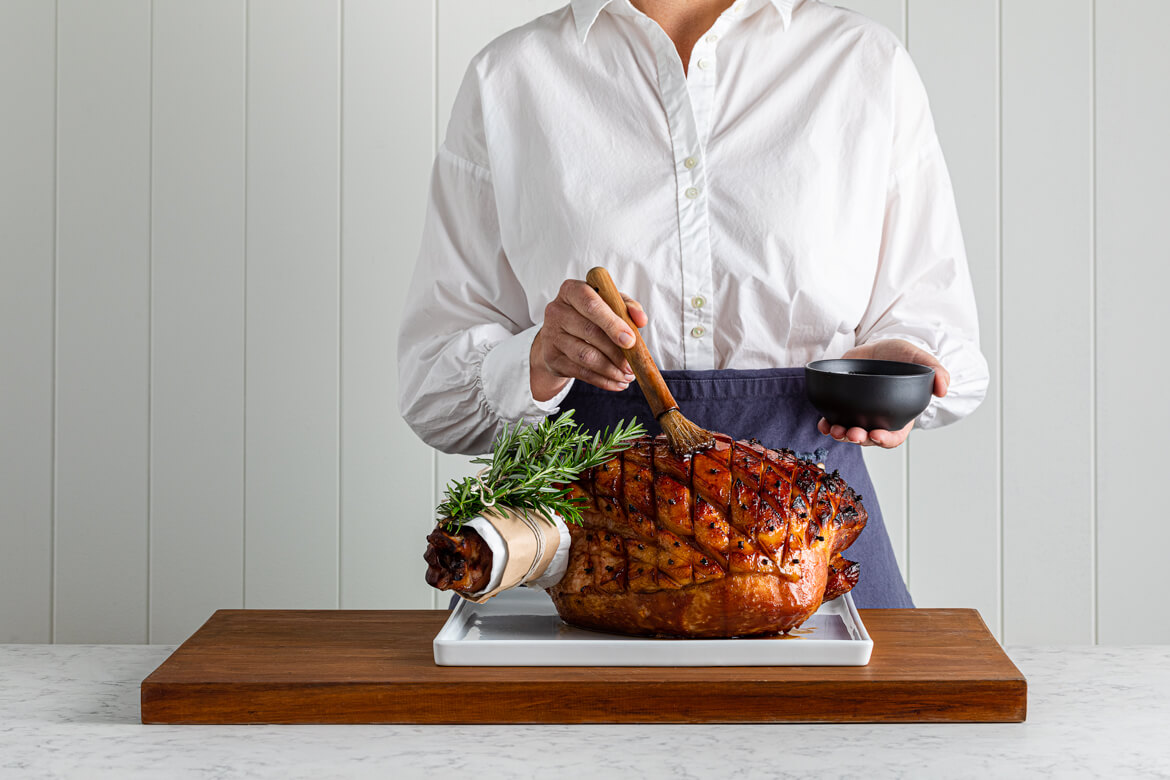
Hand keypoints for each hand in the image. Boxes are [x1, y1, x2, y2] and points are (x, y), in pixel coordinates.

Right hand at [530, 279, 648, 400]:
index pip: (591, 304)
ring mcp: (551, 334)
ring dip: (610, 369)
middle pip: (590, 332)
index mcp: (572, 290)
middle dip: (616, 351)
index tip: (630, 340)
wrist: (560, 335)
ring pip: (585, 355)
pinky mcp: (551, 357)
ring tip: (627, 376)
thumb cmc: (589, 316)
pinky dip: (602, 380)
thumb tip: (640, 319)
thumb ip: (626, 307)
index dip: (612, 323)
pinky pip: (580, 372)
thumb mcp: (608, 304)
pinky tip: (616, 382)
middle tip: (632, 364)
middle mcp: (556, 310)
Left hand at [816, 339, 950, 448]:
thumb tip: (943, 389)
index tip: (877, 435)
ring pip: (849, 432)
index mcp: (898, 415)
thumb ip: (936, 371)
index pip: (894, 436)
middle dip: (859, 439)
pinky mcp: (842, 405)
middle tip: (853, 433)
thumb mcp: (920, 359)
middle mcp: (877, 418)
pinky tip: (824, 424)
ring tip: (835, 430)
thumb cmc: (899, 356)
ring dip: (841, 435)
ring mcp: (858, 413)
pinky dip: (827, 425)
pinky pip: (833, 420)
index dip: (886, 440)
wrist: (876, 346)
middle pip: (868, 438)